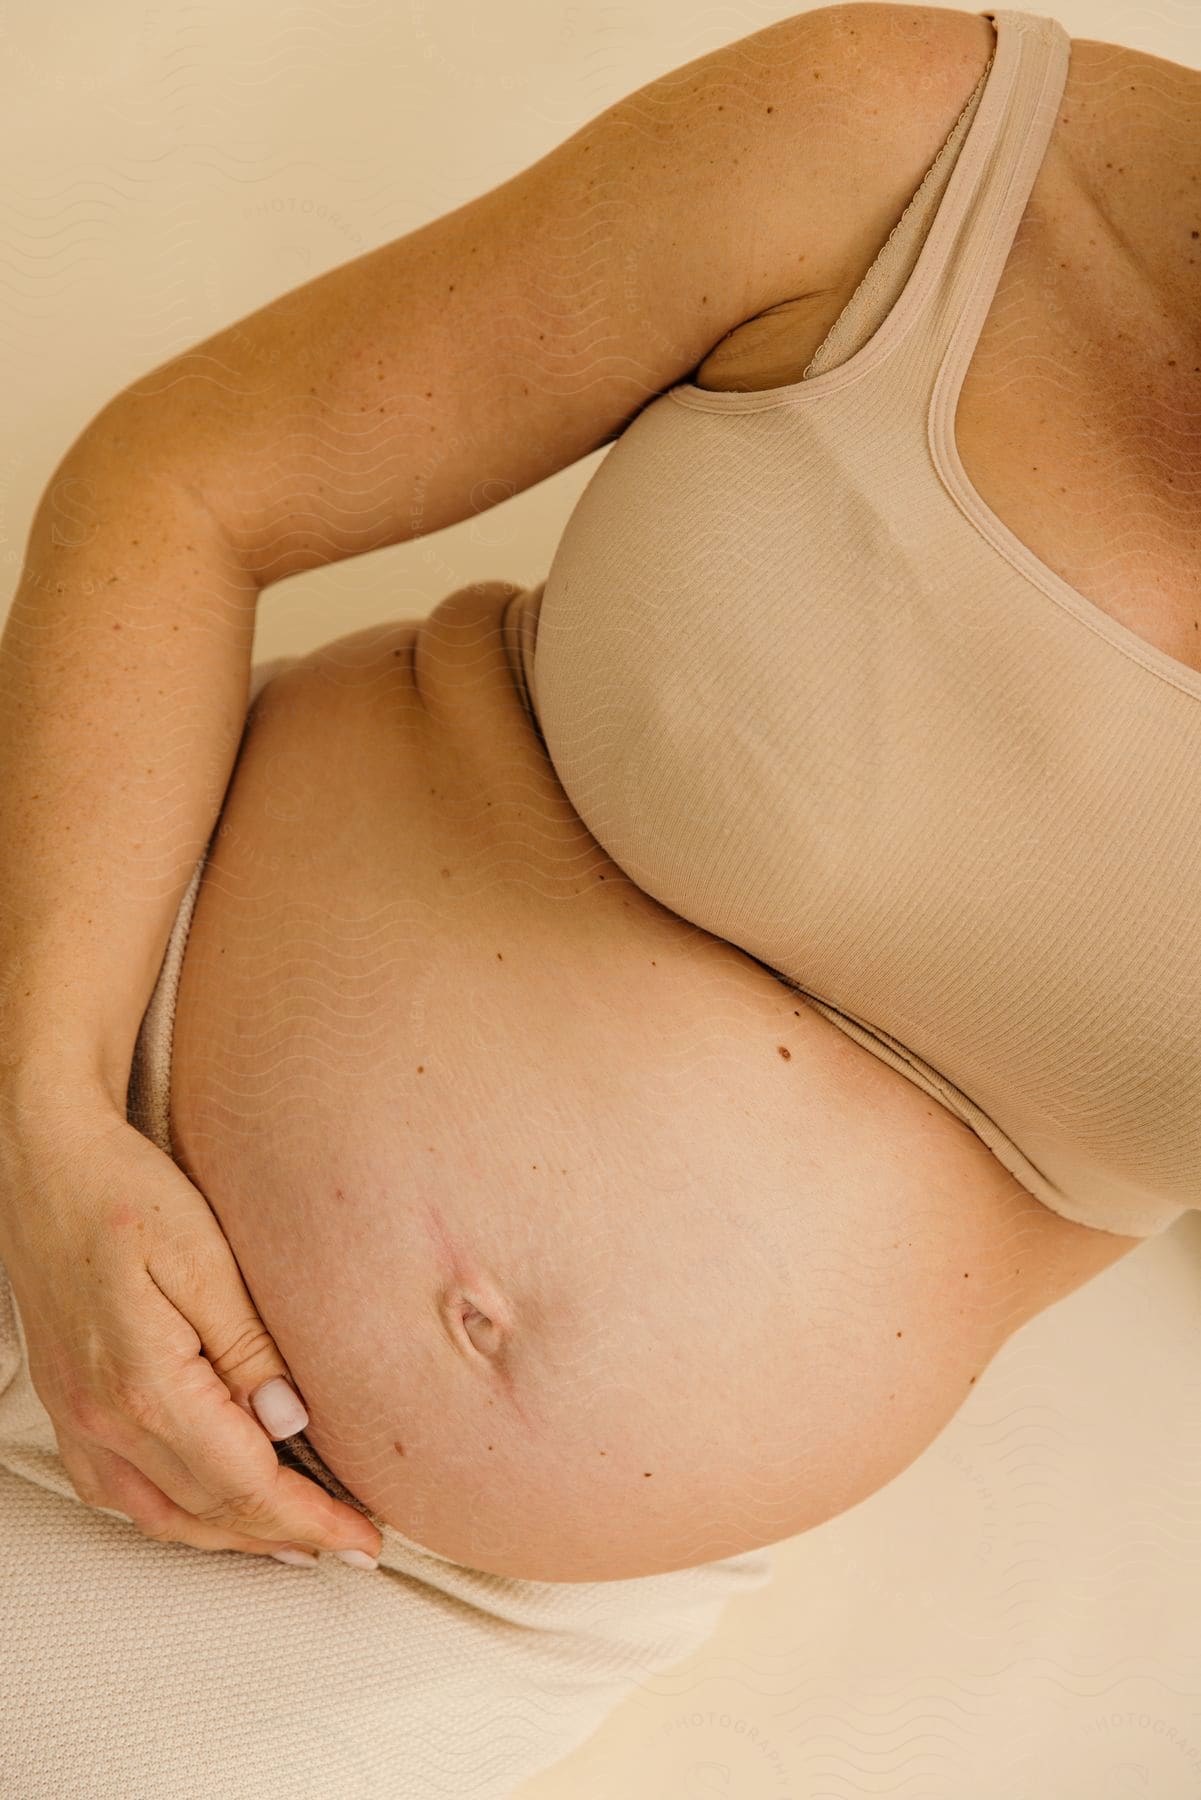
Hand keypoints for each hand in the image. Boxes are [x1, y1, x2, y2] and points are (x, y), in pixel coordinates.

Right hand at [0, 1102, 381, 1566]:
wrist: (42, 1167)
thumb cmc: (126, 1195)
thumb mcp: (204, 1256)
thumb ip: (249, 1346)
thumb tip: (292, 1422)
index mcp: (145, 1387)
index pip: (245, 1482)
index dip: (311, 1517)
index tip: (364, 1536)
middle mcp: (104, 1421)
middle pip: (210, 1511)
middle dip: (286, 1535)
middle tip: (352, 1544)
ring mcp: (79, 1422)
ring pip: (164, 1517)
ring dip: (235, 1537)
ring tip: (299, 1541)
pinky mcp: (69, 1411)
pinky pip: (123, 1496)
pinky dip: (180, 1516)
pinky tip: (216, 1509)